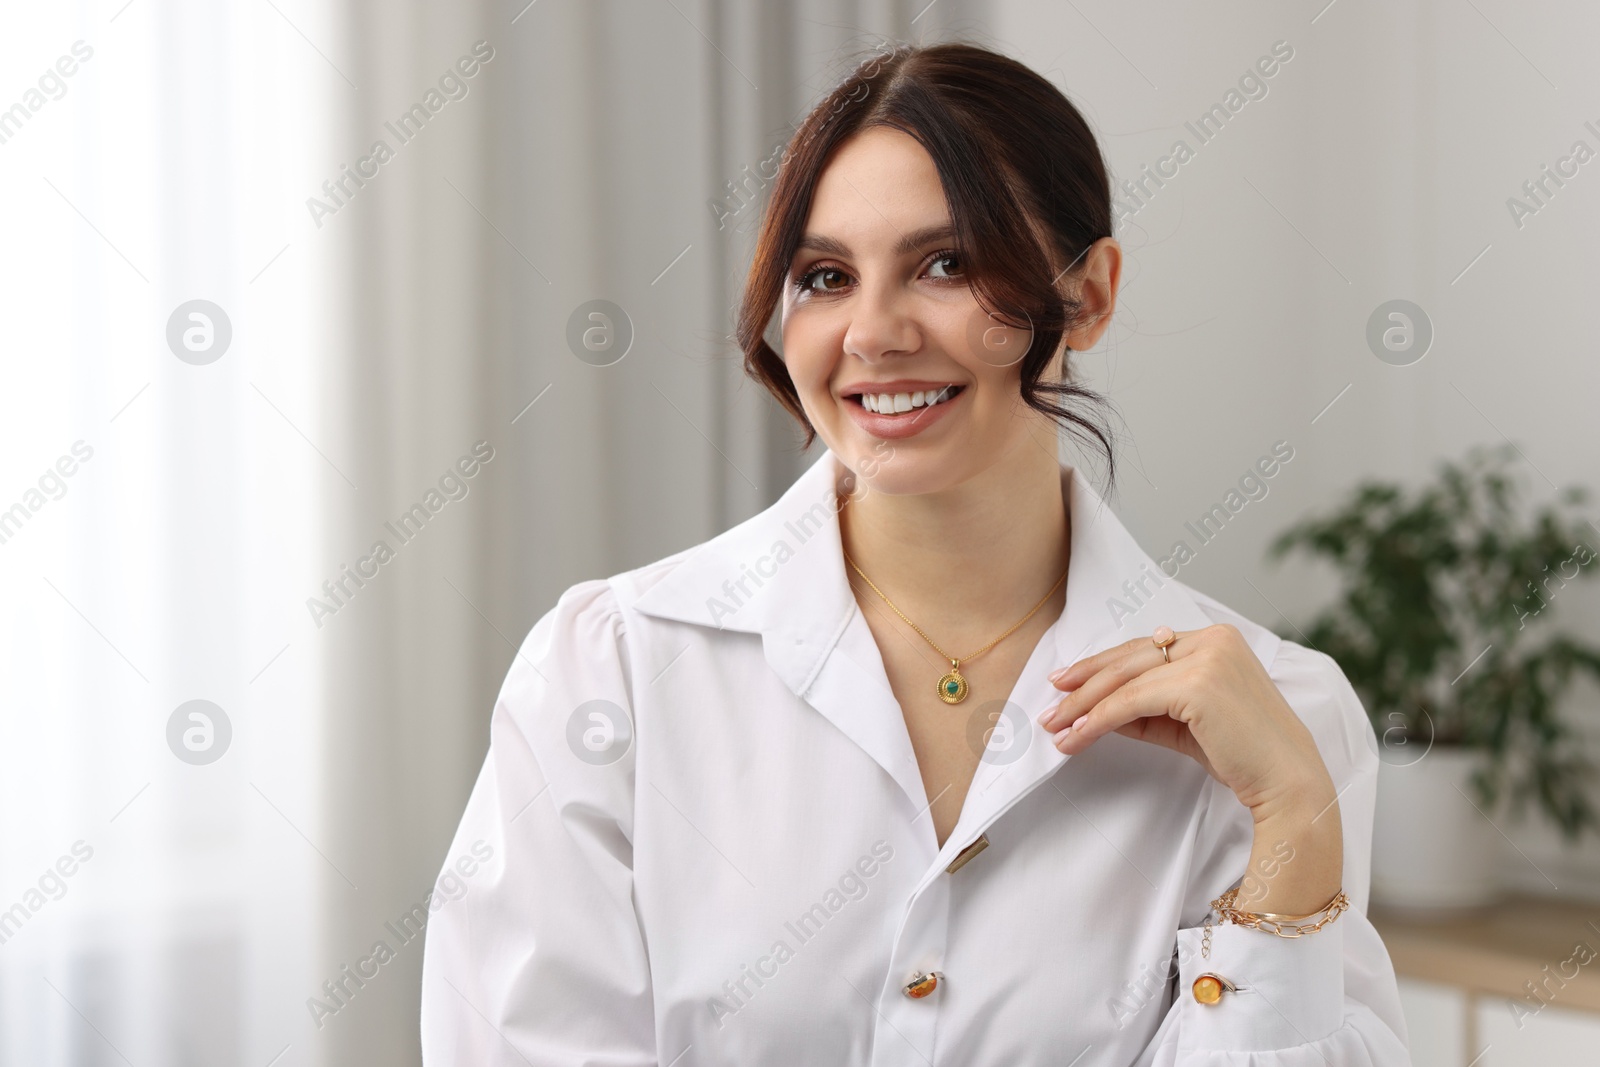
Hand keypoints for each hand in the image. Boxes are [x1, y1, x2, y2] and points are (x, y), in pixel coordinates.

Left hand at [1038, 623, 1342, 911]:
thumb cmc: (1242, 755)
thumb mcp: (1187, 723)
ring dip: (1083, 705)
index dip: (1102, 665)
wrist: (1286, 782)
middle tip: (1050, 704)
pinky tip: (1077, 736)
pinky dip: (1099, 720)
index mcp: (1217, 639)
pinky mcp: (1197, 685)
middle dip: (1083, 683)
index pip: (1145, 648)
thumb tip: (1098, 709)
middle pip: (1130, 658)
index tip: (1067, 682)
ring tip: (1056, 727)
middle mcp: (1213, 640)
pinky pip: (1131, 702)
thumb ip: (1148, 708)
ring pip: (1125, 679)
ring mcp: (1207, 658)